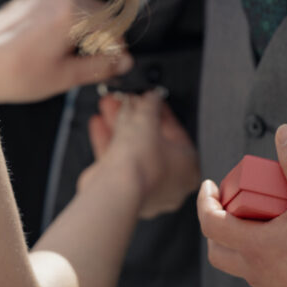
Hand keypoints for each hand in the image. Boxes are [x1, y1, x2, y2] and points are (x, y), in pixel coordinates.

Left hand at [0, 0, 133, 103]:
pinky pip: (56, 6)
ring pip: (76, 7)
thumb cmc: (17, 74)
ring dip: (83, 28)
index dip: (118, 45)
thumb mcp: (65, 76)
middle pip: (96, 11)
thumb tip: (123, 62)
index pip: (112, 23)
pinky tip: (53, 46)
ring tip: (72, 56)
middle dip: (101, 35)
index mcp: (71, 12)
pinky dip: (63, 21)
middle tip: (97, 62)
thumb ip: (100, 66)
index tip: (116, 61)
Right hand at [84, 91, 200, 217]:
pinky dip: (108, 142)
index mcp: (188, 168)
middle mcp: (169, 183)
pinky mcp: (123, 191)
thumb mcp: (147, 119)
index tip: (149, 100)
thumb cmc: (142, 161)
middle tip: (126, 101)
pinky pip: (118, 162)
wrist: (115, 189)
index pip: (176, 133)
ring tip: (109, 107)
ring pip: (133, 151)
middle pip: (152, 141)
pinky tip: (98, 124)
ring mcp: (145, 189)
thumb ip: (150, 104)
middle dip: (136, 117)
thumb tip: (152, 96)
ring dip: (119, 126)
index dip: (160, 112)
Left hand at [197, 124, 286, 286]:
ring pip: (242, 267)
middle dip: (216, 225)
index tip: (209, 185)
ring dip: (242, 244)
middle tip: (228, 207)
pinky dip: (266, 260)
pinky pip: (266, 279)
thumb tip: (284, 133)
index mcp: (252, 247)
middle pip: (217, 250)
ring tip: (262, 223)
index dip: (204, 200)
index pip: (210, 222)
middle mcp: (255, 271)